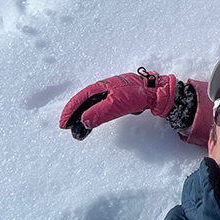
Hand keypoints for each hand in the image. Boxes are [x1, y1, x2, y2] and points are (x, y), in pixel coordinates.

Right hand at [59, 68, 177, 139]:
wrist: (156, 93)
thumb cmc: (137, 95)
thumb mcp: (116, 105)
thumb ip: (99, 112)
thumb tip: (83, 121)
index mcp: (100, 87)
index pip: (80, 99)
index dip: (70, 111)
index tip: (63, 124)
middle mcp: (104, 89)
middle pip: (85, 103)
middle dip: (75, 116)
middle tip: (68, 129)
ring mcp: (112, 93)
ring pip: (93, 106)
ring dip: (85, 118)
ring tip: (80, 132)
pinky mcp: (119, 98)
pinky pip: (102, 108)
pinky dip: (95, 116)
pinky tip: (95, 122)